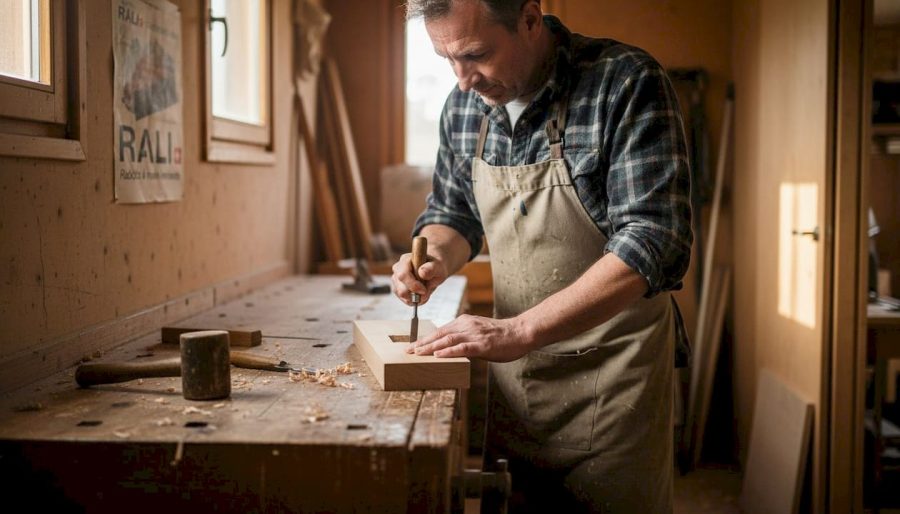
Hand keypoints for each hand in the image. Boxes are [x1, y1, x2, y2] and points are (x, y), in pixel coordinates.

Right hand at [391, 251, 449, 305]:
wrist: (433, 270)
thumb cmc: (435, 266)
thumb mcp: (438, 266)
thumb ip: (431, 269)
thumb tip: (422, 273)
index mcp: (405, 260)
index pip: (403, 275)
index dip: (413, 285)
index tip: (424, 290)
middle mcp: (398, 269)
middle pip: (400, 289)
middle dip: (414, 294)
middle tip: (426, 292)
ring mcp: (396, 280)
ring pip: (402, 295)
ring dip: (415, 298)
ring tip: (425, 292)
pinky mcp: (398, 289)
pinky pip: (404, 300)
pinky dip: (414, 300)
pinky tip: (421, 295)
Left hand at [406, 314, 534, 361]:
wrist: (521, 332)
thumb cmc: (501, 336)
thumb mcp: (478, 332)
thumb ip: (464, 337)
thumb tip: (449, 348)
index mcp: (465, 322)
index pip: (440, 330)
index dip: (425, 338)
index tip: (413, 346)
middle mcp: (467, 325)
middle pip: (440, 334)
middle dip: (423, 343)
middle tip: (408, 351)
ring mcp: (474, 335)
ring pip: (448, 340)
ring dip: (431, 347)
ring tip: (417, 354)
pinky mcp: (483, 345)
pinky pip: (463, 348)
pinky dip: (449, 351)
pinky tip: (439, 355)